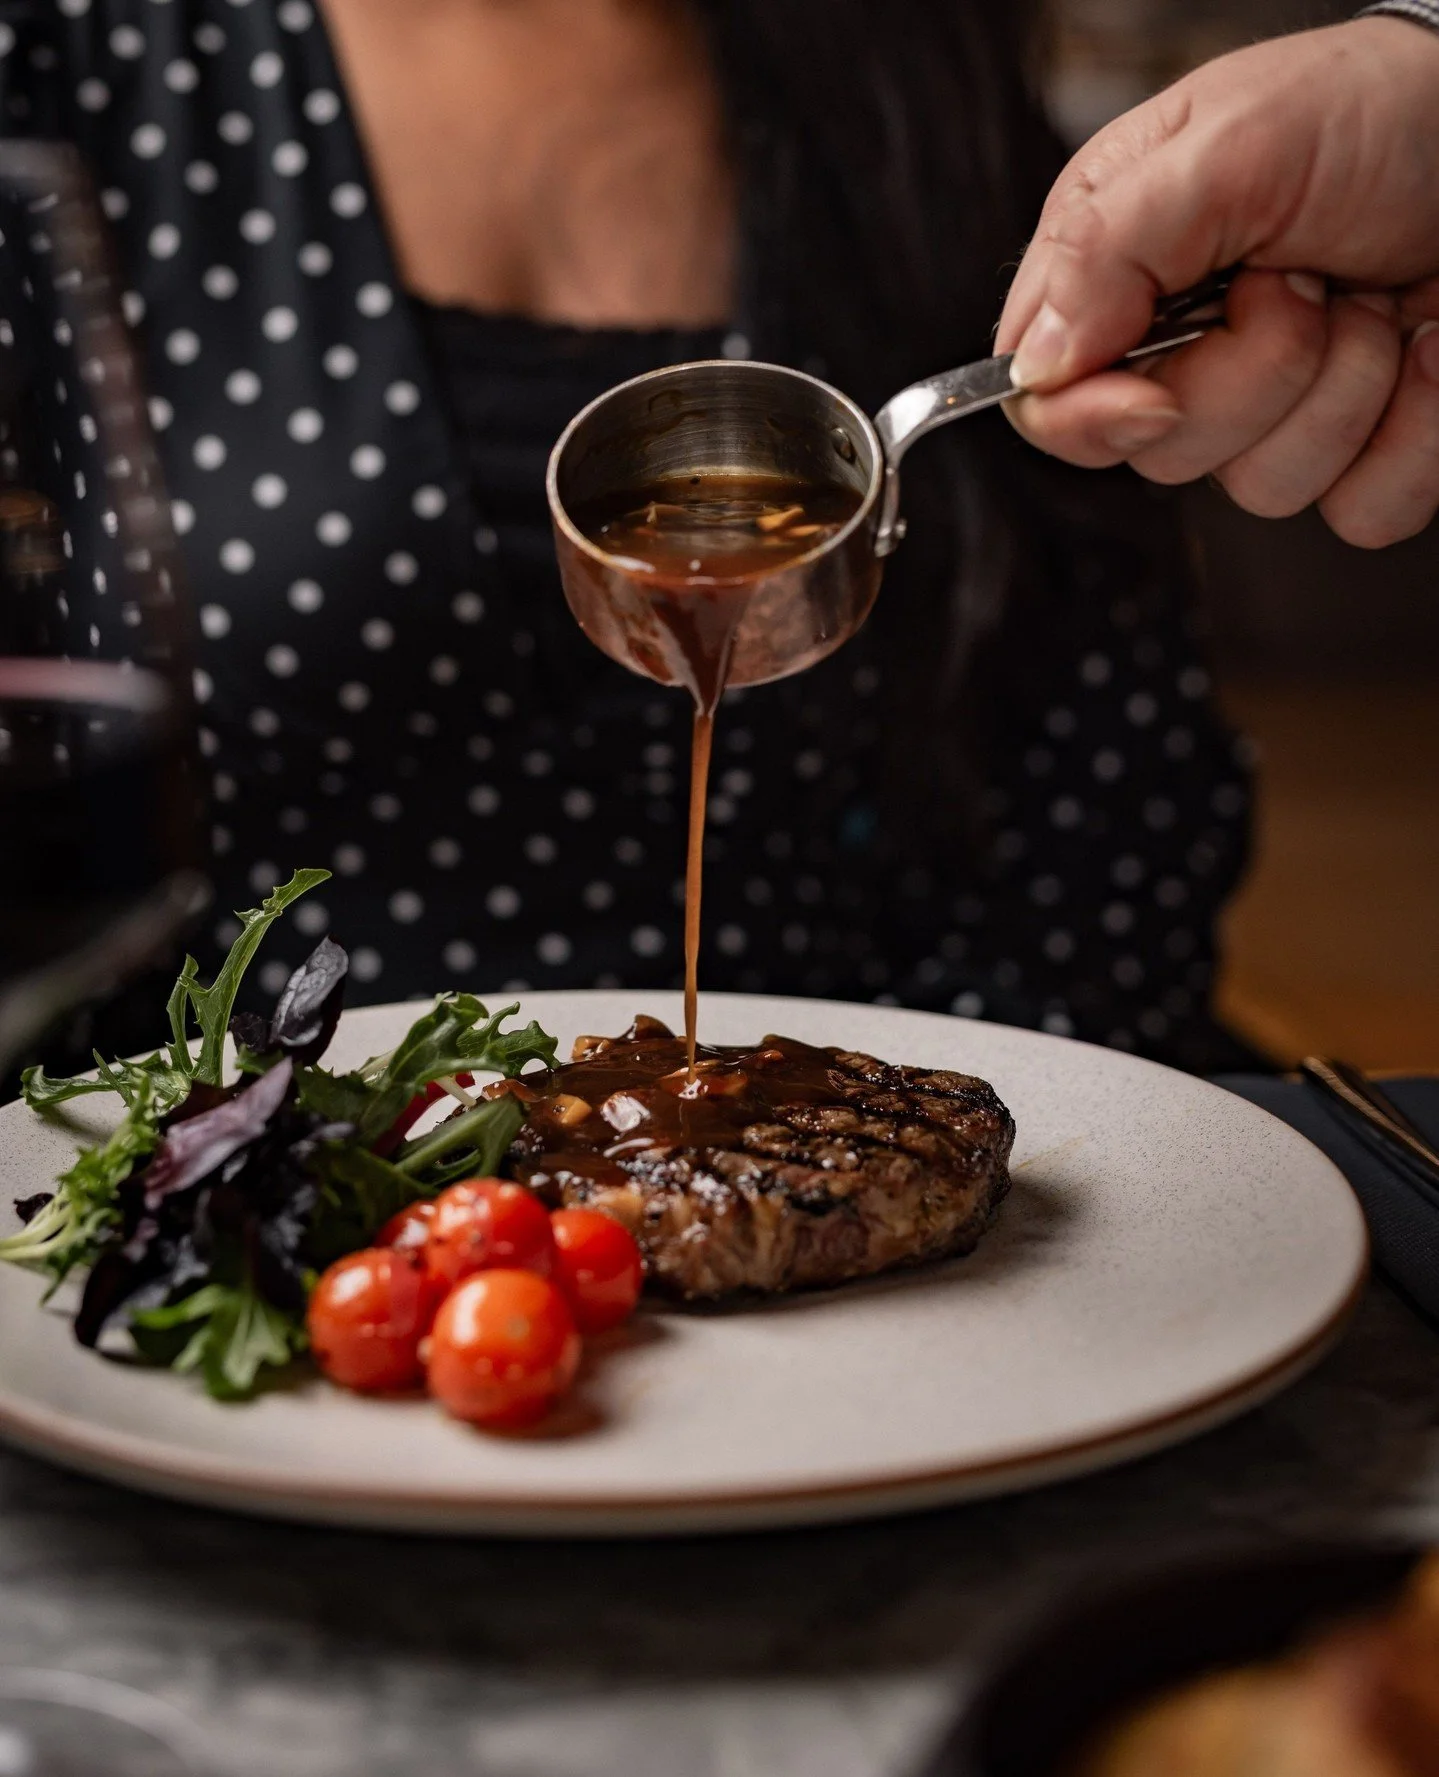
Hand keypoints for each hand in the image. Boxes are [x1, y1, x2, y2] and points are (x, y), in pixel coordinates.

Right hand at [995, 18, 1438, 546]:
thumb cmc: (1376, 111)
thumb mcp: (1230, 143)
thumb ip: (1113, 246)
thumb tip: (1042, 364)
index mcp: (1121, 270)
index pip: (1047, 400)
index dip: (1093, 419)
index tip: (1160, 392)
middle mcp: (1184, 346)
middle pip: (1163, 452)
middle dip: (1257, 373)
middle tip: (1305, 280)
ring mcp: (1271, 406)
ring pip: (1266, 489)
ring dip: (1345, 390)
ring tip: (1373, 297)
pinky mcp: (1356, 447)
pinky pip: (1361, 510)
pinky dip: (1414, 436)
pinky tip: (1426, 350)